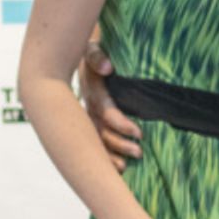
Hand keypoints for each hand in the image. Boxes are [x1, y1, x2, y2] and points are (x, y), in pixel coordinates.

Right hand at [79, 43, 141, 170]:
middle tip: (139, 153)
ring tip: (126, 166)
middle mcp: (88, 107)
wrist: (79, 55)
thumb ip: (97, 57)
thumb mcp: (92, 49)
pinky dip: (104, 156)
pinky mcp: (90, 121)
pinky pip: (95, 143)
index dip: (121, 124)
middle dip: (118, 145)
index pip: (106, 113)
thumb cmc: (93, 52)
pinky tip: (116, 168)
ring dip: (111, 154)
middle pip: (101, 132)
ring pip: (97, 141)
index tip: (139, 133)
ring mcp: (87, 116)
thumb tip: (107, 68)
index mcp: (92, 92)